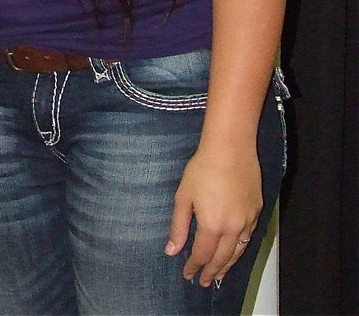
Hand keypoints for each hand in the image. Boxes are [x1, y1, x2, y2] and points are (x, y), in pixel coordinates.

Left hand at [164, 147, 261, 286]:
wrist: (231, 148)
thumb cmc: (203, 168)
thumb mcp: (183, 196)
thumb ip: (178, 226)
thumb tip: (171, 250)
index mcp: (212, 226)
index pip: (203, 255)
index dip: (194, 266)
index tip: (187, 274)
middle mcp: (233, 228)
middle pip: (222, 258)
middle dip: (212, 272)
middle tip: (204, 281)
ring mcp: (248, 221)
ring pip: (238, 251)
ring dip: (228, 265)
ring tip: (219, 274)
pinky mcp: (257, 211)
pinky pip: (248, 237)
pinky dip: (240, 249)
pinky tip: (235, 250)